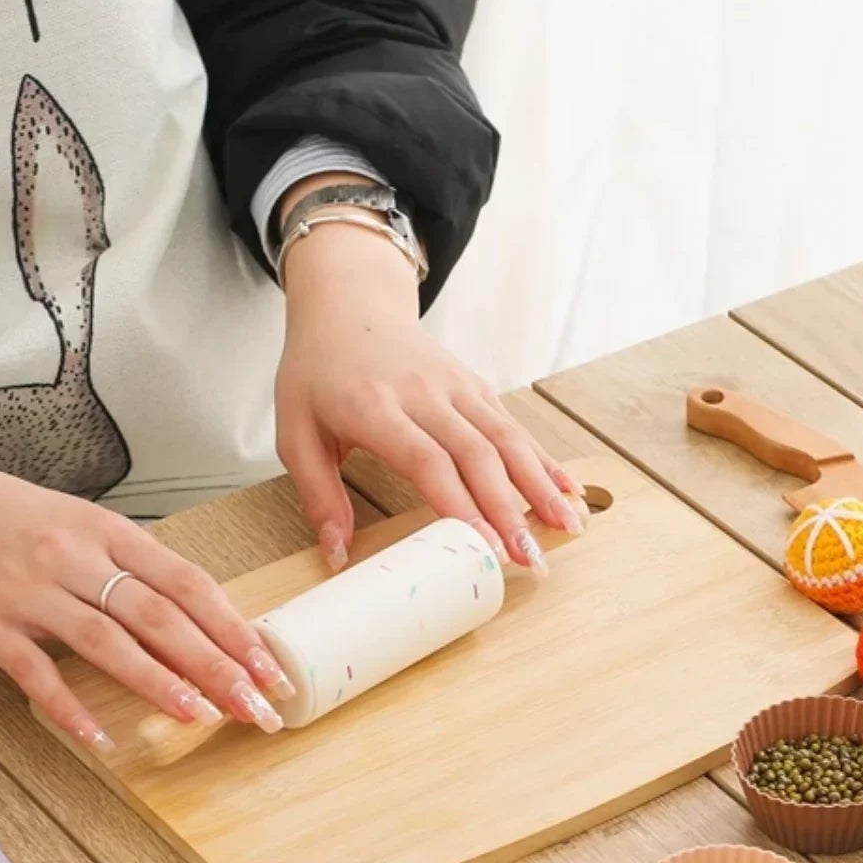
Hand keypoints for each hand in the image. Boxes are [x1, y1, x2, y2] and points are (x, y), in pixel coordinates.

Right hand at [0, 384, 292, 751]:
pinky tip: (102, 736)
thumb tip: (206, 624)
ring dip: (158, 681)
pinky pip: (35, 672)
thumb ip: (138, 572)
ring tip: (200, 714)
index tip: (268, 666)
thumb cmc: (14, 519)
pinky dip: (70, 708)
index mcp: (109, 532)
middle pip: (158, 615)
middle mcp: (74, 557)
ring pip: (106, 640)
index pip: (186, 583)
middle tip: (253, 704)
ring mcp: (29, 591)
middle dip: (214, 664)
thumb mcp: (86, 527)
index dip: (232, 627)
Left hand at [274, 216, 582, 574]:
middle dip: (509, 510)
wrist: (348, 304)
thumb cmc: (318, 373)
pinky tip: (567, 491)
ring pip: (506, 438)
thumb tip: (337, 555)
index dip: (460, 505)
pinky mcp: (475, 386)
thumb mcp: (295, 432)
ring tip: (566, 528)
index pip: (426, 460)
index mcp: (374, 407)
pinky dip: (543, 460)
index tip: (483, 548)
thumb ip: (317, 494)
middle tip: (529, 559)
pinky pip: (514, 426)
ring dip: (539, 485)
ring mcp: (456, 386)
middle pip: (477, 454)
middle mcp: (424, 393)